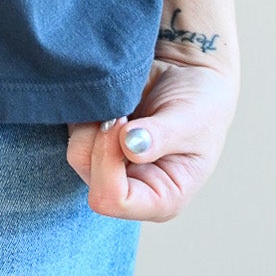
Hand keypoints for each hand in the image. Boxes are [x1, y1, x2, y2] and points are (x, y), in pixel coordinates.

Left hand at [66, 55, 238, 221]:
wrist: (190, 75)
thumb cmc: (202, 104)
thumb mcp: (191, 120)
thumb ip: (161, 136)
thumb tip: (129, 145)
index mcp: (162, 198)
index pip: (114, 199)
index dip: (109, 160)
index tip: (122, 123)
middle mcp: (133, 189)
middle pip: (91, 176)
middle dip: (100, 140)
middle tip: (121, 111)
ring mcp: (111, 168)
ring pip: (78, 154)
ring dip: (92, 125)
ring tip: (119, 105)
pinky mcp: (96, 145)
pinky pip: (74, 133)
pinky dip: (86, 115)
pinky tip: (111, 103)